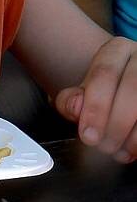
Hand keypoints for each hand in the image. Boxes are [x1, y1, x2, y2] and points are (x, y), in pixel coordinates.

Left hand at [55, 37, 136, 162]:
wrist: (126, 91)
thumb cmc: (104, 93)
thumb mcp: (84, 92)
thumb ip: (71, 100)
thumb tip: (75, 108)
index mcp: (117, 50)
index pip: (105, 73)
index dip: (95, 107)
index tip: (87, 135)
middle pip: (131, 91)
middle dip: (114, 125)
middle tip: (101, 146)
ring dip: (131, 137)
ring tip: (116, 151)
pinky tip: (130, 150)